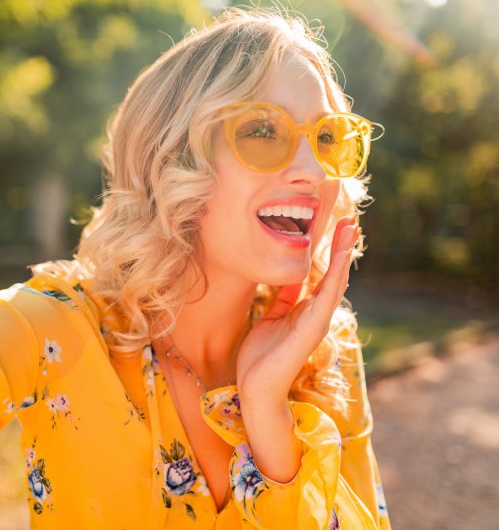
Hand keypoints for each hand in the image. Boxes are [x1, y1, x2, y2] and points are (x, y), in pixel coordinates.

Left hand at [236, 215, 359, 407]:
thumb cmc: (261, 357)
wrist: (256, 388)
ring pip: (336, 279)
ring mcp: (317, 319)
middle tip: (349, 216)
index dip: (325, 247)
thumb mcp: (270, 317)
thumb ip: (282, 298)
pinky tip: (340, 256)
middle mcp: (315, 312)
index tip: (329, 222)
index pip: (319, 271)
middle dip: (339, 243)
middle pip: (332, 270)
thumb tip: (289, 276)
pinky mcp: (313, 328)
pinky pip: (326, 296)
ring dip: (343, 252)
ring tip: (350, 227)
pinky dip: (335, 274)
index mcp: (304, 309)